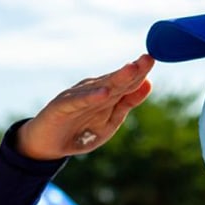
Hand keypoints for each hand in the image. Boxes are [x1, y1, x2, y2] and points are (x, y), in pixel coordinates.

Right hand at [17, 54, 154, 159]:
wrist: (49, 145)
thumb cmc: (82, 131)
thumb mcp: (110, 121)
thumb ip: (127, 103)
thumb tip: (149, 83)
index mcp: (107, 94)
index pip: (127, 82)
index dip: (141, 71)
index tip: (154, 59)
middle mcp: (92, 90)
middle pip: (116, 80)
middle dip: (133, 70)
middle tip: (148, 58)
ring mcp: (77, 97)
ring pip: (100, 86)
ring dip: (116, 78)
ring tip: (132, 69)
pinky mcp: (61, 106)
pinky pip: (78, 101)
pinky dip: (91, 97)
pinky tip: (104, 93)